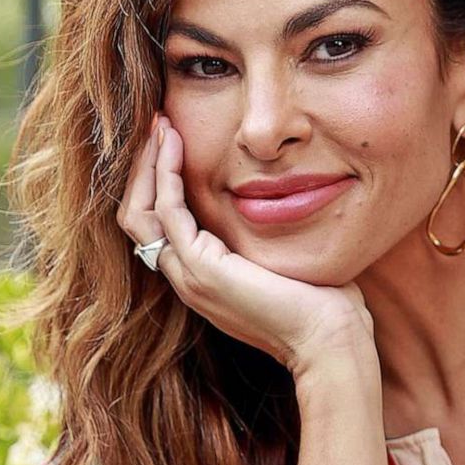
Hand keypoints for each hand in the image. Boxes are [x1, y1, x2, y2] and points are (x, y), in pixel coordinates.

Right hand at [118, 112, 373, 372]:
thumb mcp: (283, 257)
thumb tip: (286, 197)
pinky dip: (166, 173)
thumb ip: (269, 233)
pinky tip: (175, 144)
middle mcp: (186, 279)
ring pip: (139, 212)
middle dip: (142, 169)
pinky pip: (168, 210)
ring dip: (147, 165)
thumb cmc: (323, 302)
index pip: (156, 224)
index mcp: (202, 278)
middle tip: (157, 125)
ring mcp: (189, 276)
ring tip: (160, 125)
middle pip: (136, 216)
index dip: (156, 182)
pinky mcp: (202, 268)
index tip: (172, 140)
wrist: (328, 339)